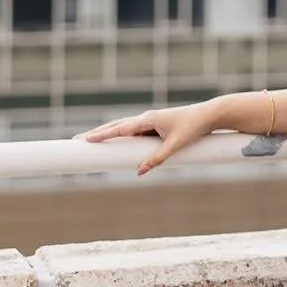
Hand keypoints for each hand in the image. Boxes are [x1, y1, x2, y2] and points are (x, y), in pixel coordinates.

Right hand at [75, 101, 219, 175]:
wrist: (209, 115)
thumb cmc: (193, 128)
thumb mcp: (175, 146)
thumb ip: (157, 159)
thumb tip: (139, 172)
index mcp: (147, 119)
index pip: (119, 128)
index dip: (102, 135)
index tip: (85, 139)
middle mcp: (145, 118)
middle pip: (116, 126)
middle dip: (97, 133)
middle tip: (78, 140)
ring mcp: (149, 121)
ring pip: (123, 128)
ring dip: (107, 133)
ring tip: (90, 139)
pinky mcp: (155, 125)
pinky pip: (134, 132)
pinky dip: (121, 135)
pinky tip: (114, 141)